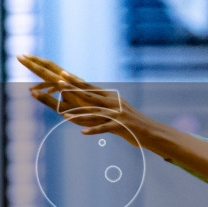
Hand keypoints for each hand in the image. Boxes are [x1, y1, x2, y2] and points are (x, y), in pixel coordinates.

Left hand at [19, 55, 151, 147]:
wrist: (149, 131)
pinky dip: (94, 130)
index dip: (75, 81)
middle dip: (73, 89)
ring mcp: (116, 114)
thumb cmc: (130, 121)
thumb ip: (101, 103)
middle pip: (89, 95)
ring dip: (78, 113)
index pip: (89, 87)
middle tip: (58, 82)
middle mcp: (112, 102)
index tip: (61, 73)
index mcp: (110, 96)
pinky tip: (83, 133)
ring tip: (64, 114)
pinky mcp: (120, 126)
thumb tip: (87, 96)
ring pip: (94, 112)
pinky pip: (104, 128)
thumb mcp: (115, 109)